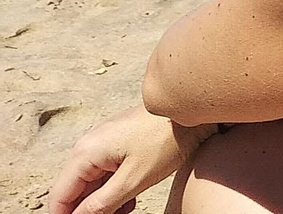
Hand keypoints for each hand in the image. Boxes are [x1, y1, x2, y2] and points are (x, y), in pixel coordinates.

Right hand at [48, 106, 216, 213]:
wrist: (191, 109)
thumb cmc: (167, 139)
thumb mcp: (133, 180)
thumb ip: (101, 204)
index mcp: (85, 153)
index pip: (60, 196)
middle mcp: (88, 146)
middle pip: (75, 190)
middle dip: (89, 210)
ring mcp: (102, 142)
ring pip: (92, 183)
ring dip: (104, 202)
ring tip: (126, 207)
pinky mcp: (117, 142)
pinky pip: (105, 172)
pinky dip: (114, 188)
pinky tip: (130, 198)